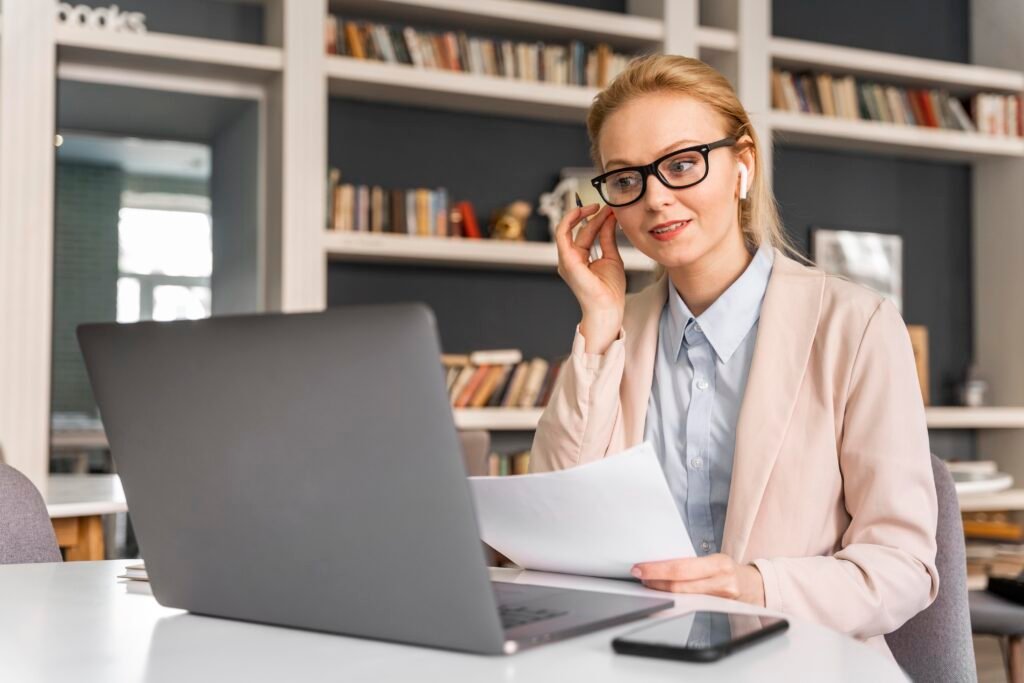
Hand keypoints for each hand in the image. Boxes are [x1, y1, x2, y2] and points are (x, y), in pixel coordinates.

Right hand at [553, 203, 626, 353]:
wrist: (608, 308)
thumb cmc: (610, 291)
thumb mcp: (612, 257)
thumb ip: (607, 238)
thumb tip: (610, 219)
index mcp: (580, 258)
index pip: (586, 233)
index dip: (598, 219)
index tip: (611, 210)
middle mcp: (570, 258)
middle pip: (580, 230)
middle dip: (593, 215)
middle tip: (608, 206)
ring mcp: (566, 260)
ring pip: (568, 228)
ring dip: (583, 215)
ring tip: (599, 207)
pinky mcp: (566, 261)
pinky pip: (562, 234)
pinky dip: (570, 220)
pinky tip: (584, 212)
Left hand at [631, 554, 765, 606]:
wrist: (755, 586)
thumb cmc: (729, 570)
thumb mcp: (715, 560)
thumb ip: (692, 564)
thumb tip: (660, 564)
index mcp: (718, 563)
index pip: (681, 567)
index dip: (657, 570)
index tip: (640, 568)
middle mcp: (721, 581)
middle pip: (680, 585)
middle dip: (655, 581)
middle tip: (639, 576)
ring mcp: (720, 598)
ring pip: (683, 597)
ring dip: (662, 590)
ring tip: (649, 584)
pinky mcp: (718, 609)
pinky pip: (691, 605)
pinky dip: (675, 600)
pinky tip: (665, 595)